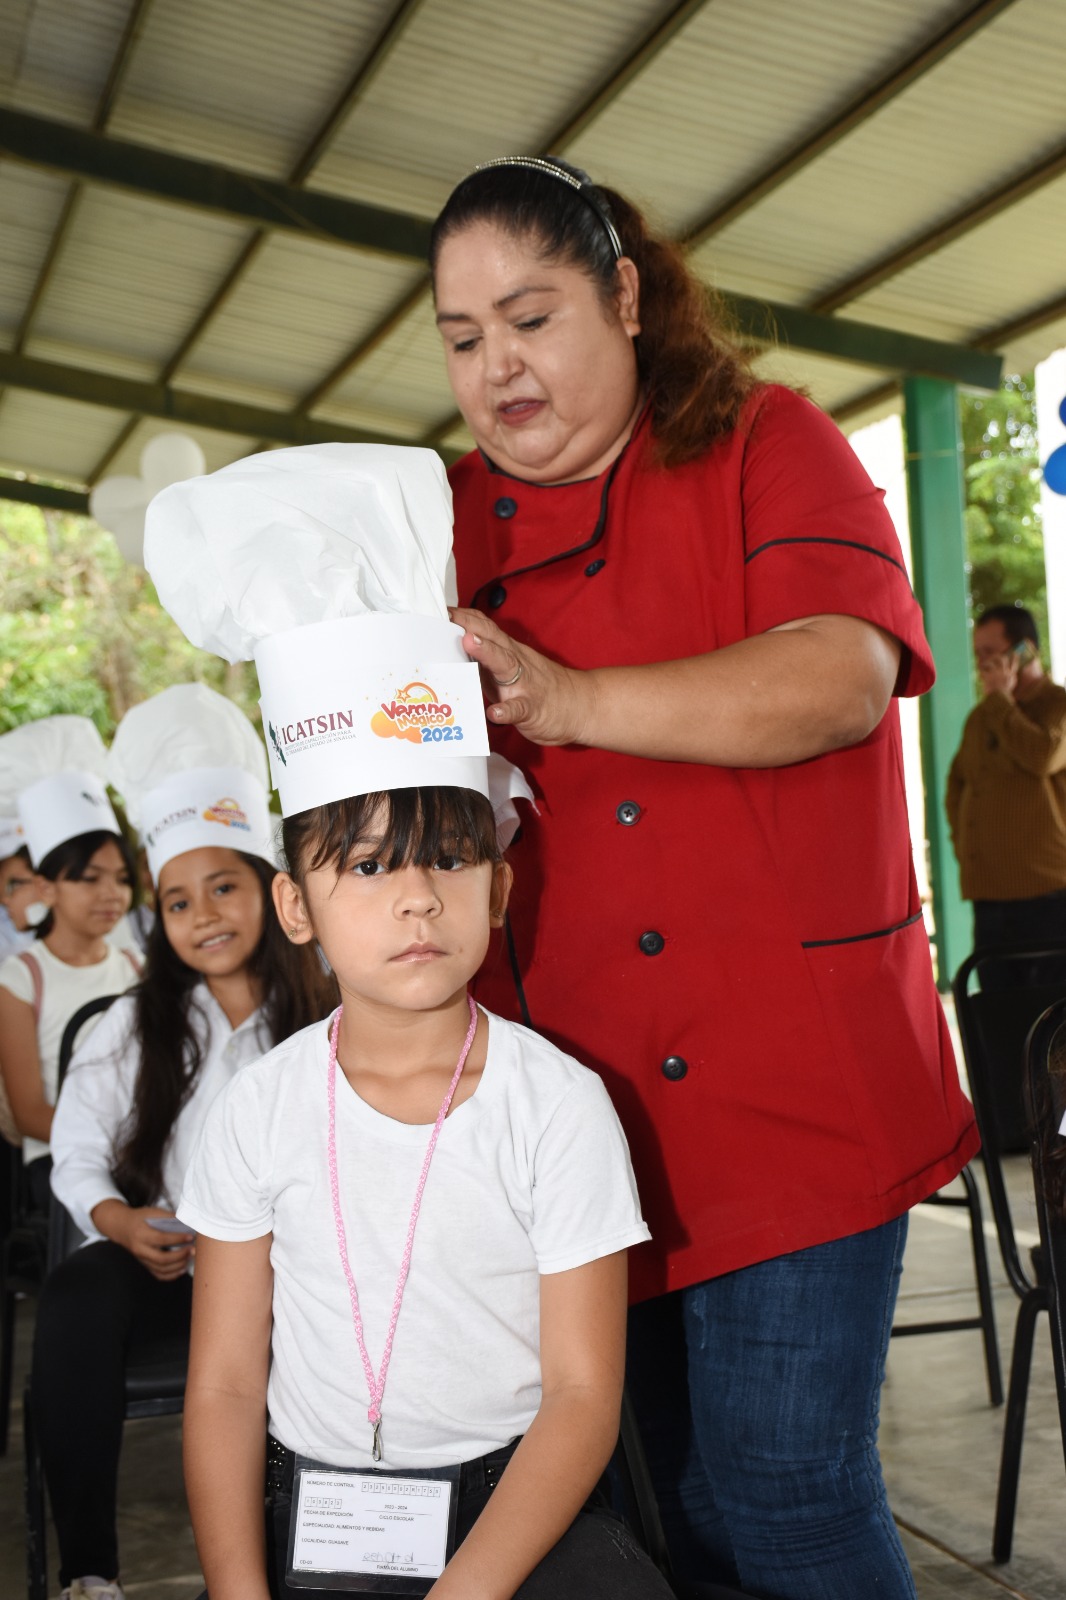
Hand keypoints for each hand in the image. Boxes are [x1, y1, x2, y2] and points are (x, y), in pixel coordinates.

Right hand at [91, 1200, 194, 1279]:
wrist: (122, 1227)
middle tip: (193, 1249)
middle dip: (180, 1255)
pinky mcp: (145, 1265)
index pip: (162, 1239)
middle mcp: (140, 1250)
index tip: (191, 1236)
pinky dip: (172, 1274)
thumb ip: (169, 1217)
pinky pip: (158, 1275)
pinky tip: (182, 1268)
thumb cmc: (140, 1218)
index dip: (178, 1239)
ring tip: (190, 1257)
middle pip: (162, 1259)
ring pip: (161, 1269)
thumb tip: (188, 1223)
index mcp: (141, 1234)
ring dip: (178, 1265)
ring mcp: (142, 1260)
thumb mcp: (152, 1212)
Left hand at [450, 608, 594, 746]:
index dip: (463, 617)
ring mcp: (524, 685)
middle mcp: (515, 662)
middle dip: (469, 625)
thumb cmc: (538, 688)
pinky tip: (494, 713)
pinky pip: (519, 708)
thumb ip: (484, 660)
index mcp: (507, 652)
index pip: (484, 628)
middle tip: (447, 616)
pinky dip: (506, 710)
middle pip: (492, 637)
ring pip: (505, 664)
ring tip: (469, 643)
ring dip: (486, 652)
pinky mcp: (532, 708)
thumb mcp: (510, 669)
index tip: (439, 608)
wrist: (580, 707)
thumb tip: (452, 651)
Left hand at [978, 651, 1018, 698]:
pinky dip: (980, 670)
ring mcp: (996, 674)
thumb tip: (1012, 675)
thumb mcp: (1010, 686)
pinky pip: (982, 671)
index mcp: (1011, 676)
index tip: (1015, 652)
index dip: (1015, 658)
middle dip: (999, 657)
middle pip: (1003, 660)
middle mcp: (1004, 673)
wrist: (999, 699)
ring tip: (984, 664)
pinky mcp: (988, 676)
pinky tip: (978, 670)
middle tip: (995, 656)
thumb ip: (1011, 679)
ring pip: (992, 663)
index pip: (1015, 664)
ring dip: (987, 663)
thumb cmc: (1004, 696)